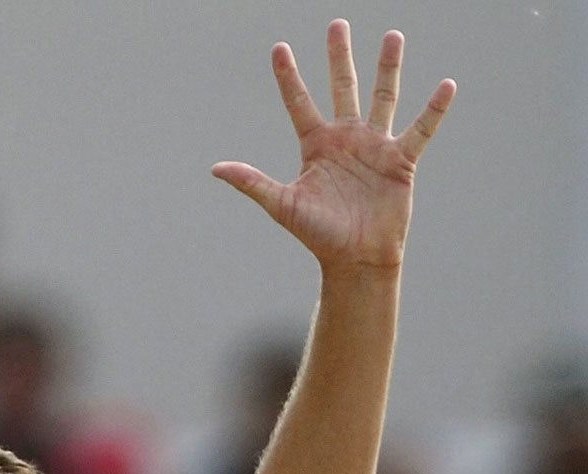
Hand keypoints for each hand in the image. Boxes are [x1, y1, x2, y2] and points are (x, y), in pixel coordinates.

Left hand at [214, 21, 453, 272]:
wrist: (355, 258)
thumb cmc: (318, 234)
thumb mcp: (282, 205)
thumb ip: (252, 182)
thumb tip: (216, 168)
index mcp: (316, 146)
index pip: (298, 102)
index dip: (288, 76)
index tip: (278, 48)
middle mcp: (345, 139)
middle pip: (342, 87)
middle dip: (339, 57)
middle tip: (336, 24)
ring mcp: (375, 146)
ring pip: (383, 97)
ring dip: (387, 67)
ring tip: (391, 36)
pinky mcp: (401, 160)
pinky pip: (421, 129)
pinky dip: (434, 109)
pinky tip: (447, 85)